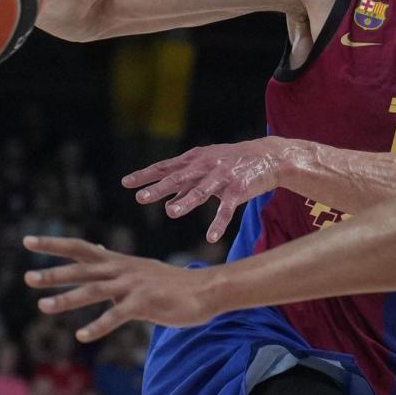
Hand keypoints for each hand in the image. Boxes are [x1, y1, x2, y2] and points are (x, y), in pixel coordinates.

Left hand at [23, 236, 217, 341]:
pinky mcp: (145, 303)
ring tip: (43, 306)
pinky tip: (82, 335)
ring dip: (67, 299)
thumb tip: (98, 255)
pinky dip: (98, 326)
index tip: (28, 241)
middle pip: (82, 268)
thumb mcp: (140, 270)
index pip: (81, 248)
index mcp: (119, 262)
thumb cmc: (172, 284)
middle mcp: (123, 270)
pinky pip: (116, 316)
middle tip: (28, 278)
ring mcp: (133, 286)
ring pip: (94, 290)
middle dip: (54, 273)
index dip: (54, 245)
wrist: (206, 290)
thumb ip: (116, 267)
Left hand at [123, 138, 285, 242]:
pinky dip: (219, 223)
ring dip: (186, 202)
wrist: (269, 157)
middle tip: (141, 198)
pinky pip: (227, 209)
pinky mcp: (239, 190)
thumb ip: (186, 184)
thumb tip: (165, 203)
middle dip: (159, 188)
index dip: (145, 175)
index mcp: (195, 160)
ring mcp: (223, 178)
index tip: (126, 183)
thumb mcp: (207, 167)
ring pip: (201, 191)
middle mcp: (206, 167)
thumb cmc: (233, 163)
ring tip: (172, 213)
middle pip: (178, 178)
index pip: (165, 168)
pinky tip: (211, 237)